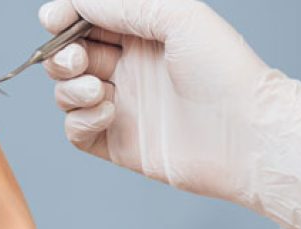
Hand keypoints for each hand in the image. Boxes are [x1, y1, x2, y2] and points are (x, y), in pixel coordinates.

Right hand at [39, 0, 300, 228]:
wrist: (248, 137)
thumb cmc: (225, 72)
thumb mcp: (179, 17)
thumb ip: (125, 5)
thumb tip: (78, 1)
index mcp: (143, 35)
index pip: (88, 21)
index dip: (64, 18)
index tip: (53, 19)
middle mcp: (129, 69)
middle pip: (69, 56)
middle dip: (61, 56)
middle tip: (77, 61)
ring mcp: (122, 106)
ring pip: (67, 92)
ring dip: (70, 88)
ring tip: (99, 90)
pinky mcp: (117, 143)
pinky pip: (76, 130)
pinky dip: (80, 120)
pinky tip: (107, 114)